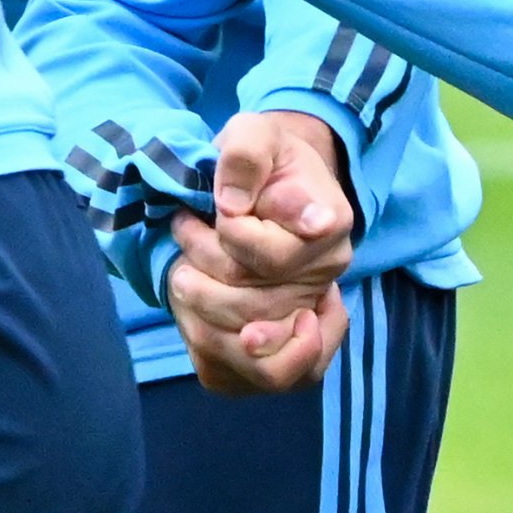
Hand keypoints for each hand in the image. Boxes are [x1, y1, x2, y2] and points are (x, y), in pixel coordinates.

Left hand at [165, 112, 358, 394]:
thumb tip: (235, 205)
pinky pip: (244, 378)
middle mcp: (327, 277)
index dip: (232, 237)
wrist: (276, 183)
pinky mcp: (284, 346)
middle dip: (202, 278)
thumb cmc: (263, 159)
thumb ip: (244, 156)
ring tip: (183, 276)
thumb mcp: (252, 134)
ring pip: (254, 359)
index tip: (217, 211)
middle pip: (256, 313)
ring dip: (199, 316)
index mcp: (329, 224)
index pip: (276, 258)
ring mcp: (309, 314)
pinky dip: (206, 348)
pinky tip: (194, 311)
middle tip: (184, 237)